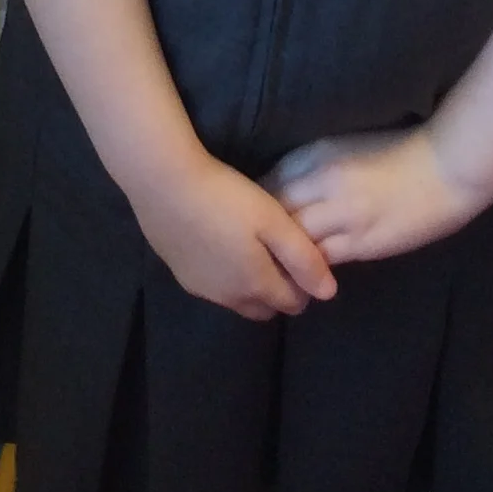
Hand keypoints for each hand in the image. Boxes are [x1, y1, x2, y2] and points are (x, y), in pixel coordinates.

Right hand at [133, 148, 337, 319]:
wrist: (163, 183)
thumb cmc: (225, 197)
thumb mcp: (273, 220)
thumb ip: (304, 259)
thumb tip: (328, 293)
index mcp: (257, 285)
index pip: (294, 304)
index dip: (304, 285)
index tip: (301, 257)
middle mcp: (230, 297)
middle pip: (265, 308)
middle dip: (277, 291)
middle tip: (277, 254)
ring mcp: (201, 289)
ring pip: (237, 300)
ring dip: (249, 285)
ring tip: (247, 247)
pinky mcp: (179, 274)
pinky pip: (213, 287)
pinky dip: (223, 275)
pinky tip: (217, 243)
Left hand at [267, 127, 485, 263]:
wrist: (445, 167)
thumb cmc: (398, 150)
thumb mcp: (344, 146)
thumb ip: (313, 165)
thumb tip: (284, 188)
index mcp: (317, 153)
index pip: (270, 180)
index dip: (256, 201)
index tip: (249, 215)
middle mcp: (322, 182)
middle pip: (274, 211)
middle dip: (261, 229)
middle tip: (253, 246)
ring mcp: (342, 214)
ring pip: (294, 239)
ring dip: (282, 253)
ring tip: (271, 266)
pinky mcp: (363, 243)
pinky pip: (322, 260)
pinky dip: (308, 268)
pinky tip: (301, 276)